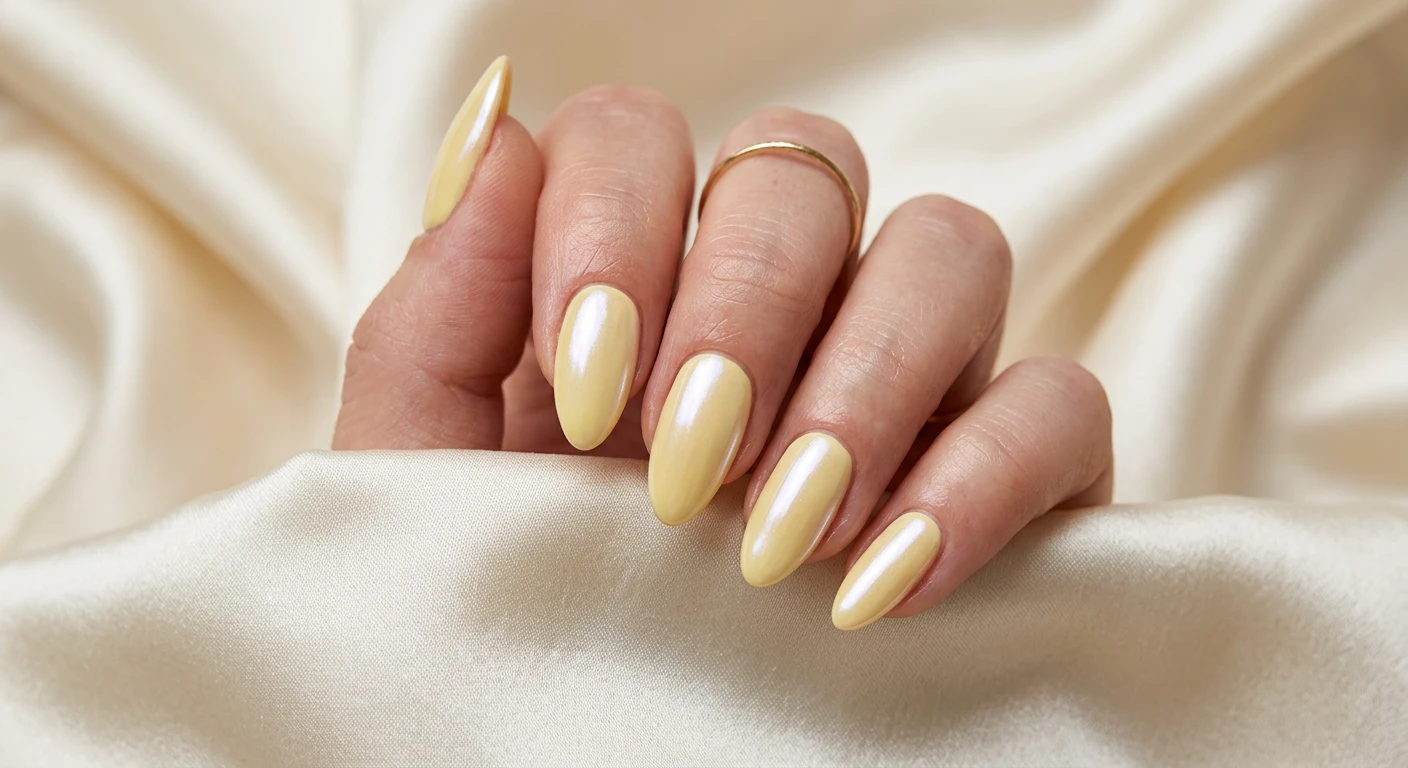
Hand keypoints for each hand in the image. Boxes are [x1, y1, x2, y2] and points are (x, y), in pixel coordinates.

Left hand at [333, 57, 1113, 629]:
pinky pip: (1058, 400)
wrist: (585, 766)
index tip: (591, 393)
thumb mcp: (436, 490)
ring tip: (782, 536)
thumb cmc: (511, 631)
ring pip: (948, 248)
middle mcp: (771, 306)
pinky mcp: (1013, 471)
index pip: (641, 136)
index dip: (617, 225)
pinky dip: (984, 475)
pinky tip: (885, 583)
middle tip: (688, 466)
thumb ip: (441, 314)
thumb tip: (498, 131)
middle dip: (746, 304)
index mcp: (625, 288)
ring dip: (866, 380)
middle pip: (804, 169)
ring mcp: (902, 376)